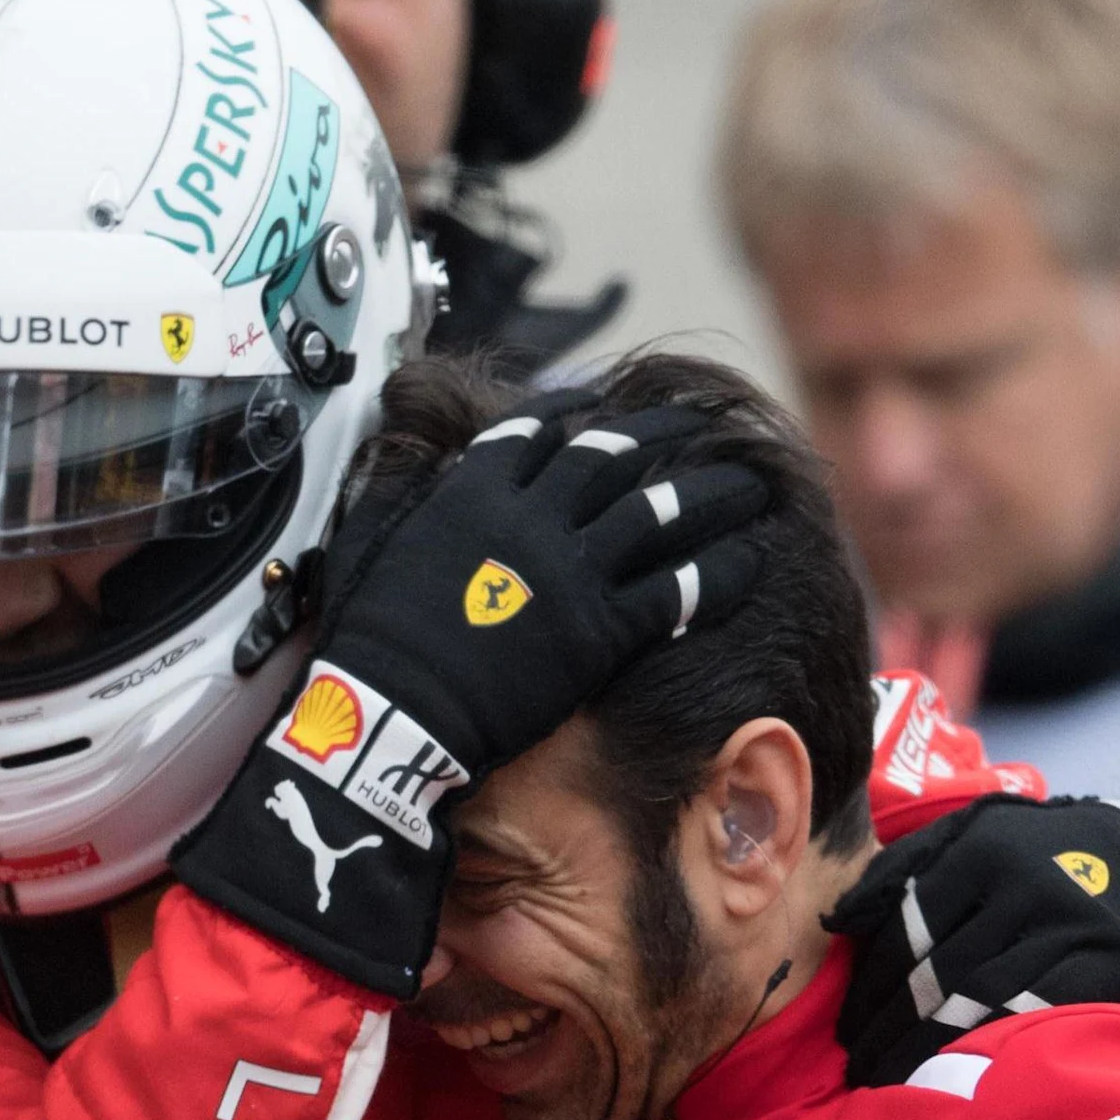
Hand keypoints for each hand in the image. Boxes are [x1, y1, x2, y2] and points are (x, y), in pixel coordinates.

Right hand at [175, 392, 779, 995]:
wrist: (397, 711)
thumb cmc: (372, 642)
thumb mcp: (370, 545)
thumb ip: (399, 497)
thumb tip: (407, 465)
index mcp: (474, 492)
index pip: (538, 431)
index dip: (579, 415)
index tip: (608, 408)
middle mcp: (531, 517)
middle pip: (614, 455)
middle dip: (664, 434)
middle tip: (702, 425)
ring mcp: (570, 570)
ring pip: (657, 512)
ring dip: (710, 495)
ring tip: (749, 486)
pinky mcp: (599, 628)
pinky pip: (673, 589)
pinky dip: (716, 573)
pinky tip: (748, 563)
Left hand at [827, 795, 1119, 1089]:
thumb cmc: (1034, 857)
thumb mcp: (970, 839)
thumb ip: (901, 872)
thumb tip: (837, 921)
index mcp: (982, 851)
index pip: (909, 930)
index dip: (873, 987)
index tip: (848, 1031)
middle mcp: (1026, 885)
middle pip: (940, 972)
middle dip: (892, 1028)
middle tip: (860, 1071)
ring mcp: (1071, 926)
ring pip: (983, 1000)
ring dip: (931, 1050)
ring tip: (897, 1085)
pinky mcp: (1109, 964)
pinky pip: (1037, 1015)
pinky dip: (993, 1048)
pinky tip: (962, 1076)